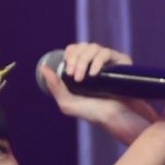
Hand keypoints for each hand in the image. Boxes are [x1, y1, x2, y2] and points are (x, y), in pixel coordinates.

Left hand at [41, 42, 157, 145]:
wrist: (116, 118)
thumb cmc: (93, 113)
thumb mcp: (67, 103)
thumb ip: (55, 87)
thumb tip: (43, 68)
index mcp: (83, 68)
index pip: (74, 50)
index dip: (69, 53)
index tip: (67, 67)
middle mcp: (95, 62)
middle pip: (82, 46)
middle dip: (75, 58)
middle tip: (73, 75)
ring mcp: (109, 61)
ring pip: (93, 47)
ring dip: (84, 60)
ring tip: (82, 78)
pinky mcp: (121, 62)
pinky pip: (106, 53)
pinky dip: (97, 61)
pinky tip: (94, 74)